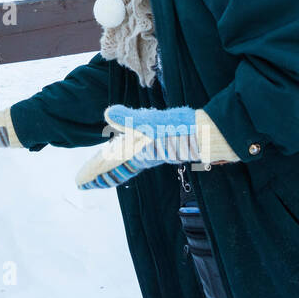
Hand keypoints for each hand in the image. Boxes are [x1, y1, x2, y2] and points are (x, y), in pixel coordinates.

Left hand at [75, 105, 236, 188]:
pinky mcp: (168, 146)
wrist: (219, 134)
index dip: (95, 174)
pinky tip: (131, 152)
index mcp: (141, 152)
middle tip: (83, 182)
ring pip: (130, 162)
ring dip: (114, 168)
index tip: (79, 183)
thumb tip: (106, 114)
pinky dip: (131, 157)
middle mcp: (148, 155)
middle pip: (119, 167)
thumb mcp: (158, 121)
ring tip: (100, 171)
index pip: (112, 166)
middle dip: (101, 174)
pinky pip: (143, 155)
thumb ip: (132, 118)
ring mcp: (159, 151)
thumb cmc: (188, 129)